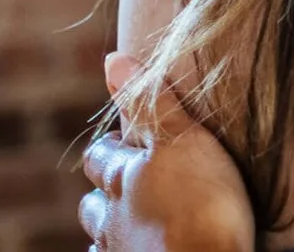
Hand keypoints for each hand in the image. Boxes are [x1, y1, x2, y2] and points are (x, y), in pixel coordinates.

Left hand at [79, 53, 255, 251]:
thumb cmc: (199, 206)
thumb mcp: (182, 139)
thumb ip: (149, 103)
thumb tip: (113, 61)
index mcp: (121, 178)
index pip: (101, 155)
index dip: (110, 146)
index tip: (122, 139)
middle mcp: (111, 218)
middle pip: (93, 202)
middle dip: (105, 191)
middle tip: (125, 182)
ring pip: (102, 237)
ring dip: (112, 227)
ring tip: (130, 222)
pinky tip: (140, 251)